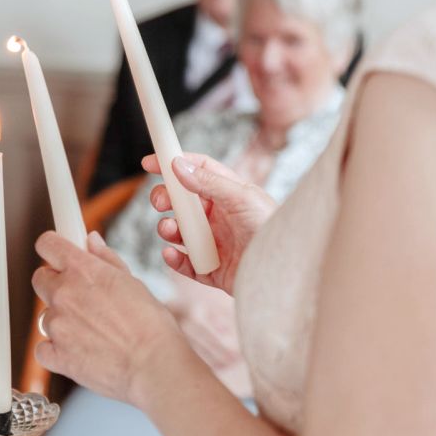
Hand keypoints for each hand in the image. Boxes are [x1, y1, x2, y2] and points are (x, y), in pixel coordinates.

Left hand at [31, 231, 195, 410]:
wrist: (154, 365)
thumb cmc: (151, 325)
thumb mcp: (132, 282)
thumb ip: (105, 259)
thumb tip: (91, 241)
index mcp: (83, 269)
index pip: (47, 244)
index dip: (52, 248)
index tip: (57, 255)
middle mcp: (64, 293)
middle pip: (40, 279)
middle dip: (56, 286)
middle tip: (80, 299)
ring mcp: (57, 325)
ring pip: (45, 316)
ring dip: (61, 322)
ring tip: (91, 333)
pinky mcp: (55, 355)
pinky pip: (44, 348)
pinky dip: (57, 351)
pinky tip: (80, 352)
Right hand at [143, 153, 275, 294]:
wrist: (285, 273)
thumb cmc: (273, 229)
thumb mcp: (242, 198)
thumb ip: (208, 182)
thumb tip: (178, 164)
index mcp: (228, 194)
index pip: (197, 172)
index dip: (174, 163)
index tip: (150, 162)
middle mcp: (219, 217)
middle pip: (182, 202)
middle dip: (166, 199)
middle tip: (160, 202)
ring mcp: (213, 244)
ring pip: (178, 232)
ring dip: (167, 228)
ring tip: (170, 230)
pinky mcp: (211, 270)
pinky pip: (184, 263)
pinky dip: (173, 259)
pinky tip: (172, 254)